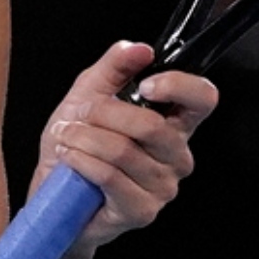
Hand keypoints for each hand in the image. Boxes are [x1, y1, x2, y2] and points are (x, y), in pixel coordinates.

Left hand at [32, 41, 215, 251]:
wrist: (54, 194)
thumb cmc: (77, 145)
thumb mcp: (89, 94)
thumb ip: (115, 67)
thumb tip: (139, 48)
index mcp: (174, 123)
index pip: (203, 99)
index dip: (178, 86)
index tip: (144, 84)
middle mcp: (176, 155)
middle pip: (152, 125)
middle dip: (103, 113)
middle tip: (79, 113)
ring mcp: (163, 186)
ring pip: (123, 150)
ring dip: (83, 138)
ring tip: (67, 137)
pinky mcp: (142, 210)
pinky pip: (110, 176)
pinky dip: (82, 161)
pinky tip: (70, 158)